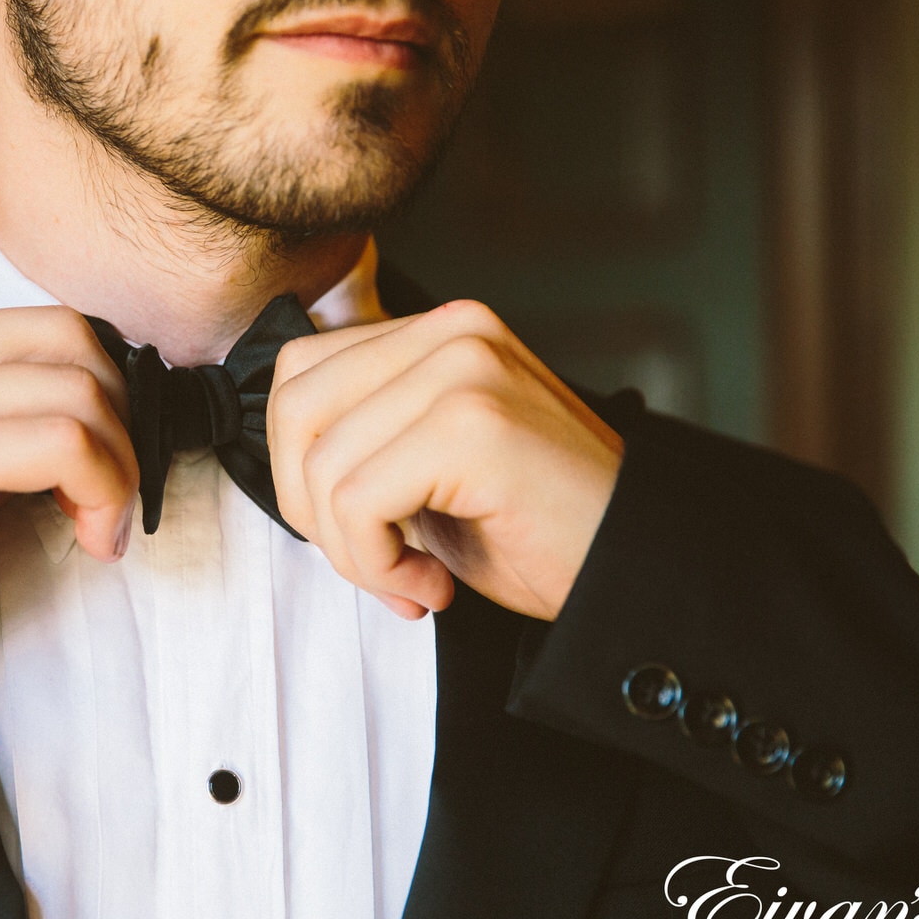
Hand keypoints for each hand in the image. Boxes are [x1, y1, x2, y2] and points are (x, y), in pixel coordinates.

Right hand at [0, 307, 137, 674]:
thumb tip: (79, 444)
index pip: (47, 328)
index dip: (102, 395)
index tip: (102, 472)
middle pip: (75, 344)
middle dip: (121, 426)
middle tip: (111, 501)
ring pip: (80, 392)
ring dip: (118, 468)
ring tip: (98, 530)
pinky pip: (62, 443)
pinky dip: (101, 490)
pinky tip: (87, 540)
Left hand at [267, 299, 623, 621]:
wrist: (636, 574)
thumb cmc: (536, 532)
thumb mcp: (430, 466)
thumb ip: (366, 436)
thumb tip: (282, 457)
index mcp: (441, 332)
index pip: (298, 374)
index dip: (299, 466)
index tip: (355, 528)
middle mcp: (454, 333)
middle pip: (293, 411)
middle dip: (310, 508)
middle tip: (375, 561)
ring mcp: (465, 372)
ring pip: (320, 466)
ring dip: (351, 552)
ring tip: (412, 579)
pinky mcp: (472, 426)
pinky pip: (356, 502)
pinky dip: (378, 566)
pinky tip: (432, 586)